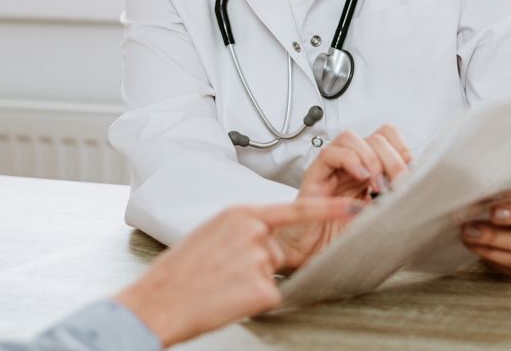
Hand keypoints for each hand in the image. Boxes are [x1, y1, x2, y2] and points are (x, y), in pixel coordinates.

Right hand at [116, 198, 357, 346]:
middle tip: (222, 273)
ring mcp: (260, 261)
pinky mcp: (263, 290)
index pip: (294, 209)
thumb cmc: (178, 271)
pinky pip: (269, 297)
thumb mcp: (209, 233)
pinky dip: (251, 303)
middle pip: (276, 250)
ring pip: (271, 276)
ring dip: (250, 284)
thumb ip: (240, 230)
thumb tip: (260, 239)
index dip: (327, 209)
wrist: (158, 302)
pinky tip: (226, 298)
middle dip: (257, 264)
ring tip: (218, 285)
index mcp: (240, 214)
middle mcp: (254, 233)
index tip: (353, 207)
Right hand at [276, 125, 413, 269]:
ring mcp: (332, 171)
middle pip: (376, 136)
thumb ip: (395, 204)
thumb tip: (422, 192)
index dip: (403, 151)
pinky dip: (350, 159)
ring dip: (371, 157)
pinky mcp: (314, 177)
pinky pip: (329, 153)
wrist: (312, 260)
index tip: (411, 175)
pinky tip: (360, 177)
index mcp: (369, 174)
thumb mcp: (379, 221)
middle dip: (392, 158)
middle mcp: (351, 167)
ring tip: (376, 183)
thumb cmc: (342, 243)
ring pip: (351, 137)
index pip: (389, 139)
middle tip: (395, 185)